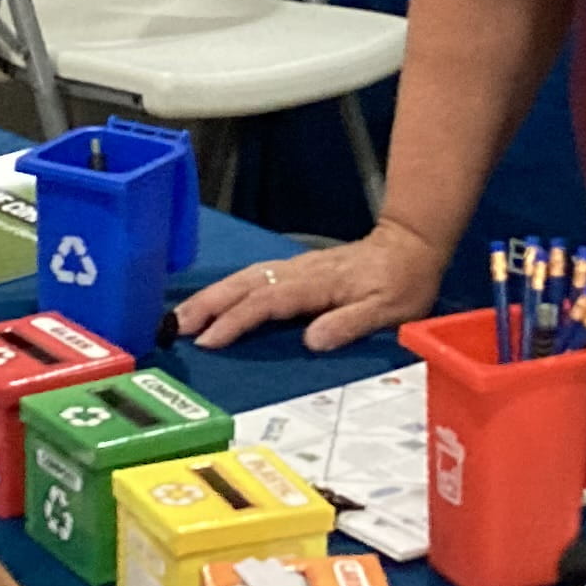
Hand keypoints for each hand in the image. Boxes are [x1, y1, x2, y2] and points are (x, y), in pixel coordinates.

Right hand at [175, 219, 443, 353]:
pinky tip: (213, 300)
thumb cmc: (402, 281)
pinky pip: (254, 276)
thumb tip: (311, 340)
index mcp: (318, 284)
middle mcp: (300, 271)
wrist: (410, 245)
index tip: (208, 340)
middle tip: (176, 326)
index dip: (235, 321)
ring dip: (212, 295)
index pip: (266, 302)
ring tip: (182, 316)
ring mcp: (296, 267)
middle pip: (245, 285)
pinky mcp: (296, 269)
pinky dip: (228, 288)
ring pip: (245, 277)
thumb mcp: (388, 310)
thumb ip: (349, 323)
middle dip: (208, 304)